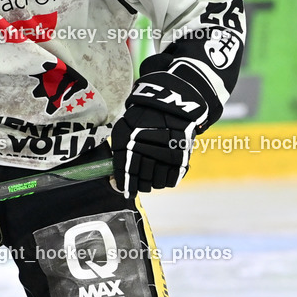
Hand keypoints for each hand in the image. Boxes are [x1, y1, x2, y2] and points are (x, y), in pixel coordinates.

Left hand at [111, 71, 204, 196]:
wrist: (169, 105)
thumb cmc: (141, 119)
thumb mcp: (123, 129)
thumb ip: (118, 155)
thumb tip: (116, 181)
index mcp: (127, 144)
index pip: (126, 173)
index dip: (125, 185)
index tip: (126, 191)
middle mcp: (146, 150)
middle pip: (142, 181)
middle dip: (139, 183)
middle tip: (140, 181)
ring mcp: (165, 156)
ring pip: (156, 184)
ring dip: (152, 182)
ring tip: (152, 174)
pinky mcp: (181, 158)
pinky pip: (171, 181)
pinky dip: (166, 180)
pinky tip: (162, 171)